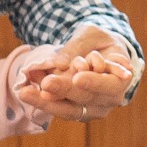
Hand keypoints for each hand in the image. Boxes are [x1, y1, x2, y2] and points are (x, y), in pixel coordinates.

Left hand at [16, 27, 138, 121]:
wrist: (98, 53)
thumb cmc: (99, 41)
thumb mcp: (91, 34)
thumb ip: (77, 47)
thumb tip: (60, 64)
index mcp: (120, 80)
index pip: (109, 85)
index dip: (95, 83)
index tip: (78, 78)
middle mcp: (108, 100)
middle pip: (86, 98)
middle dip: (64, 89)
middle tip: (46, 82)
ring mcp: (92, 109)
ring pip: (69, 110)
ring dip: (47, 102)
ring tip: (26, 91)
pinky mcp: (75, 111)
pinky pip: (58, 109)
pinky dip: (42, 101)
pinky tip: (26, 92)